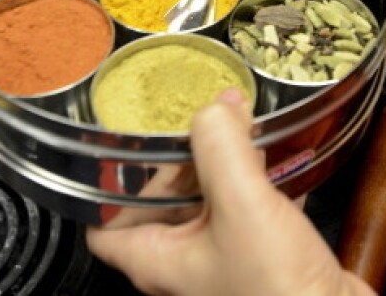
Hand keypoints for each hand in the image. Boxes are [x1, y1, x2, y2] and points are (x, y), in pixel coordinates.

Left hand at [86, 88, 375, 295]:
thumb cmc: (277, 287)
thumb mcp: (243, 204)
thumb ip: (221, 149)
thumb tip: (214, 108)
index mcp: (156, 258)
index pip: (105, 222)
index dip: (114, 183)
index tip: (137, 144)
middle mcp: (183, 262)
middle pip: (162, 199)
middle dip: (184, 156)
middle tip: (207, 121)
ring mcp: (222, 259)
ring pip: (208, 200)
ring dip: (224, 164)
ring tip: (245, 128)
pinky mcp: (259, 256)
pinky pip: (249, 209)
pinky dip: (259, 181)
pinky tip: (280, 158)